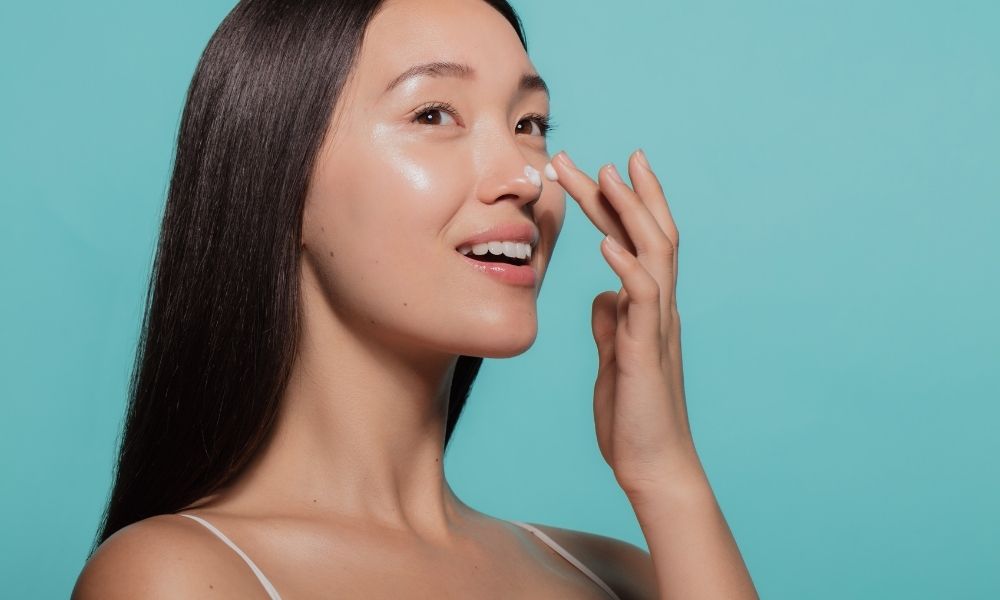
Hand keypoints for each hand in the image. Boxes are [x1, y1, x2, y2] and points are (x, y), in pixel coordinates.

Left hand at [549, 149, 702, 495]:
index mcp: (645, 306)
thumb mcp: (612, 356)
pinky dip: (628, 270)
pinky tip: (608, 248)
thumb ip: (609, 321)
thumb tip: (600, 294)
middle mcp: (657, 307)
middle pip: (646, 233)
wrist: (651, 464)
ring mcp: (656, 326)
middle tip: (586, 155)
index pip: (635, 241)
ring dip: (630, 213)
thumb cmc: (633, 413)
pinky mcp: (647, 351)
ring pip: (654, 254)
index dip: (618, 204)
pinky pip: (642, 302)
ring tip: (607, 176)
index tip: (597, 167)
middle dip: (617, 192)